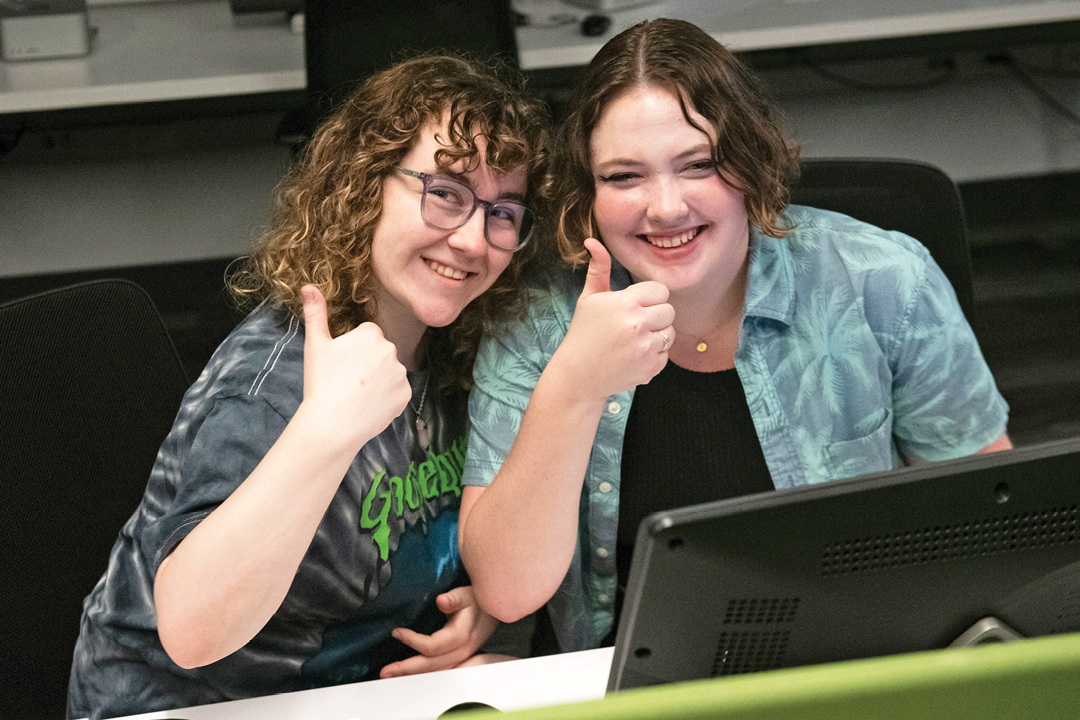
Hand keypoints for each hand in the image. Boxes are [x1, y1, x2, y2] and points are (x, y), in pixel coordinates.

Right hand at [301, 285, 411, 451]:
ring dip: (377, 382)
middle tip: (347, 381)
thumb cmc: (321, 382)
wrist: (332, 423)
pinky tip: (368, 406)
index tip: (341, 365)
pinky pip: (396, 394)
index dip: (352, 351)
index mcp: (371, 333)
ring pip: (389, 374)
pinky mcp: (406, 396)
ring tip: (357, 395)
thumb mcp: (315, 344)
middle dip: (367, 364)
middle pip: (379, 354)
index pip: (366, 336)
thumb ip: (315, 313)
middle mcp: (391, 349)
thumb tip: (308, 286)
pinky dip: (386, 400)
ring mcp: (401, 373)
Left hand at [379, 586, 500, 678]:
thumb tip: (441, 601)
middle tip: (385, 672)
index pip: (433, 646)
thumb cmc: (478, 599)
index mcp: (461, 635)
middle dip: (407, 669)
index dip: (413, 641)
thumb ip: (454, 598)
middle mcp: (461, 651)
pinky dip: (423, 674)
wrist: (495, 610)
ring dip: (412, 674)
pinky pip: (439, 670)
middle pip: (431, 665)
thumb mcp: (467, 594)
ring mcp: (460, 657)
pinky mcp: (458, 658)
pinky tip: (409, 674)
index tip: (396, 632)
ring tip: (391, 676)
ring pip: (435, 671)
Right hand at [555, 239, 674, 398]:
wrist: (578, 375)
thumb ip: (598, 269)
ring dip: (657, 335)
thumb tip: (592, 241)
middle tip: (636, 324)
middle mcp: (637, 324)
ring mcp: (645, 347)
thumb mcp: (589, 299)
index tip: (636, 306)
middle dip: (656, 316)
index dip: (650, 297)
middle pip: (669, 310)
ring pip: (671, 332)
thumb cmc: (583, 333)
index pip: (660, 291)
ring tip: (635, 339)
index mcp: (625, 303)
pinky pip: (666, 354)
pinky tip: (635, 355)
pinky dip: (654, 355)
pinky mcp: (650, 367)